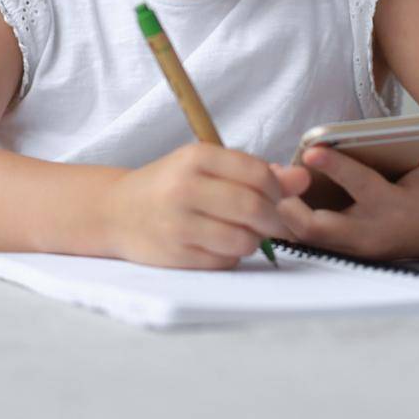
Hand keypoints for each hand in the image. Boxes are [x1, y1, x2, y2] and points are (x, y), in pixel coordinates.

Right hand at [101, 143, 310, 268]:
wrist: (116, 211)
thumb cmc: (169, 185)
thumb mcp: (207, 167)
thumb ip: (256, 171)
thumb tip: (303, 179)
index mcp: (196, 157)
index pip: (258, 174)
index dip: (278, 190)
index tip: (276, 198)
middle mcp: (185, 187)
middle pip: (254, 208)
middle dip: (274, 220)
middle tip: (274, 223)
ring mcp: (178, 223)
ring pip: (244, 239)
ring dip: (254, 240)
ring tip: (243, 232)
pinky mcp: (176, 255)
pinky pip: (225, 261)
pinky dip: (232, 256)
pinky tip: (220, 244)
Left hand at [276, 101, 418, 260]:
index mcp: (393, 207)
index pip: (361, 186)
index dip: (335, 167)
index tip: (311, 150)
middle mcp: (371, 231)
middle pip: (319, 228)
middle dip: (291, 207)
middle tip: (274, 177)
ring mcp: (356, 247)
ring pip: (308, 239)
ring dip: (284, 215)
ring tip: (268, 183)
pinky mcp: (346, 252)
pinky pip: (311, 242)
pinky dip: (292, 224)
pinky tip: (277, 199)